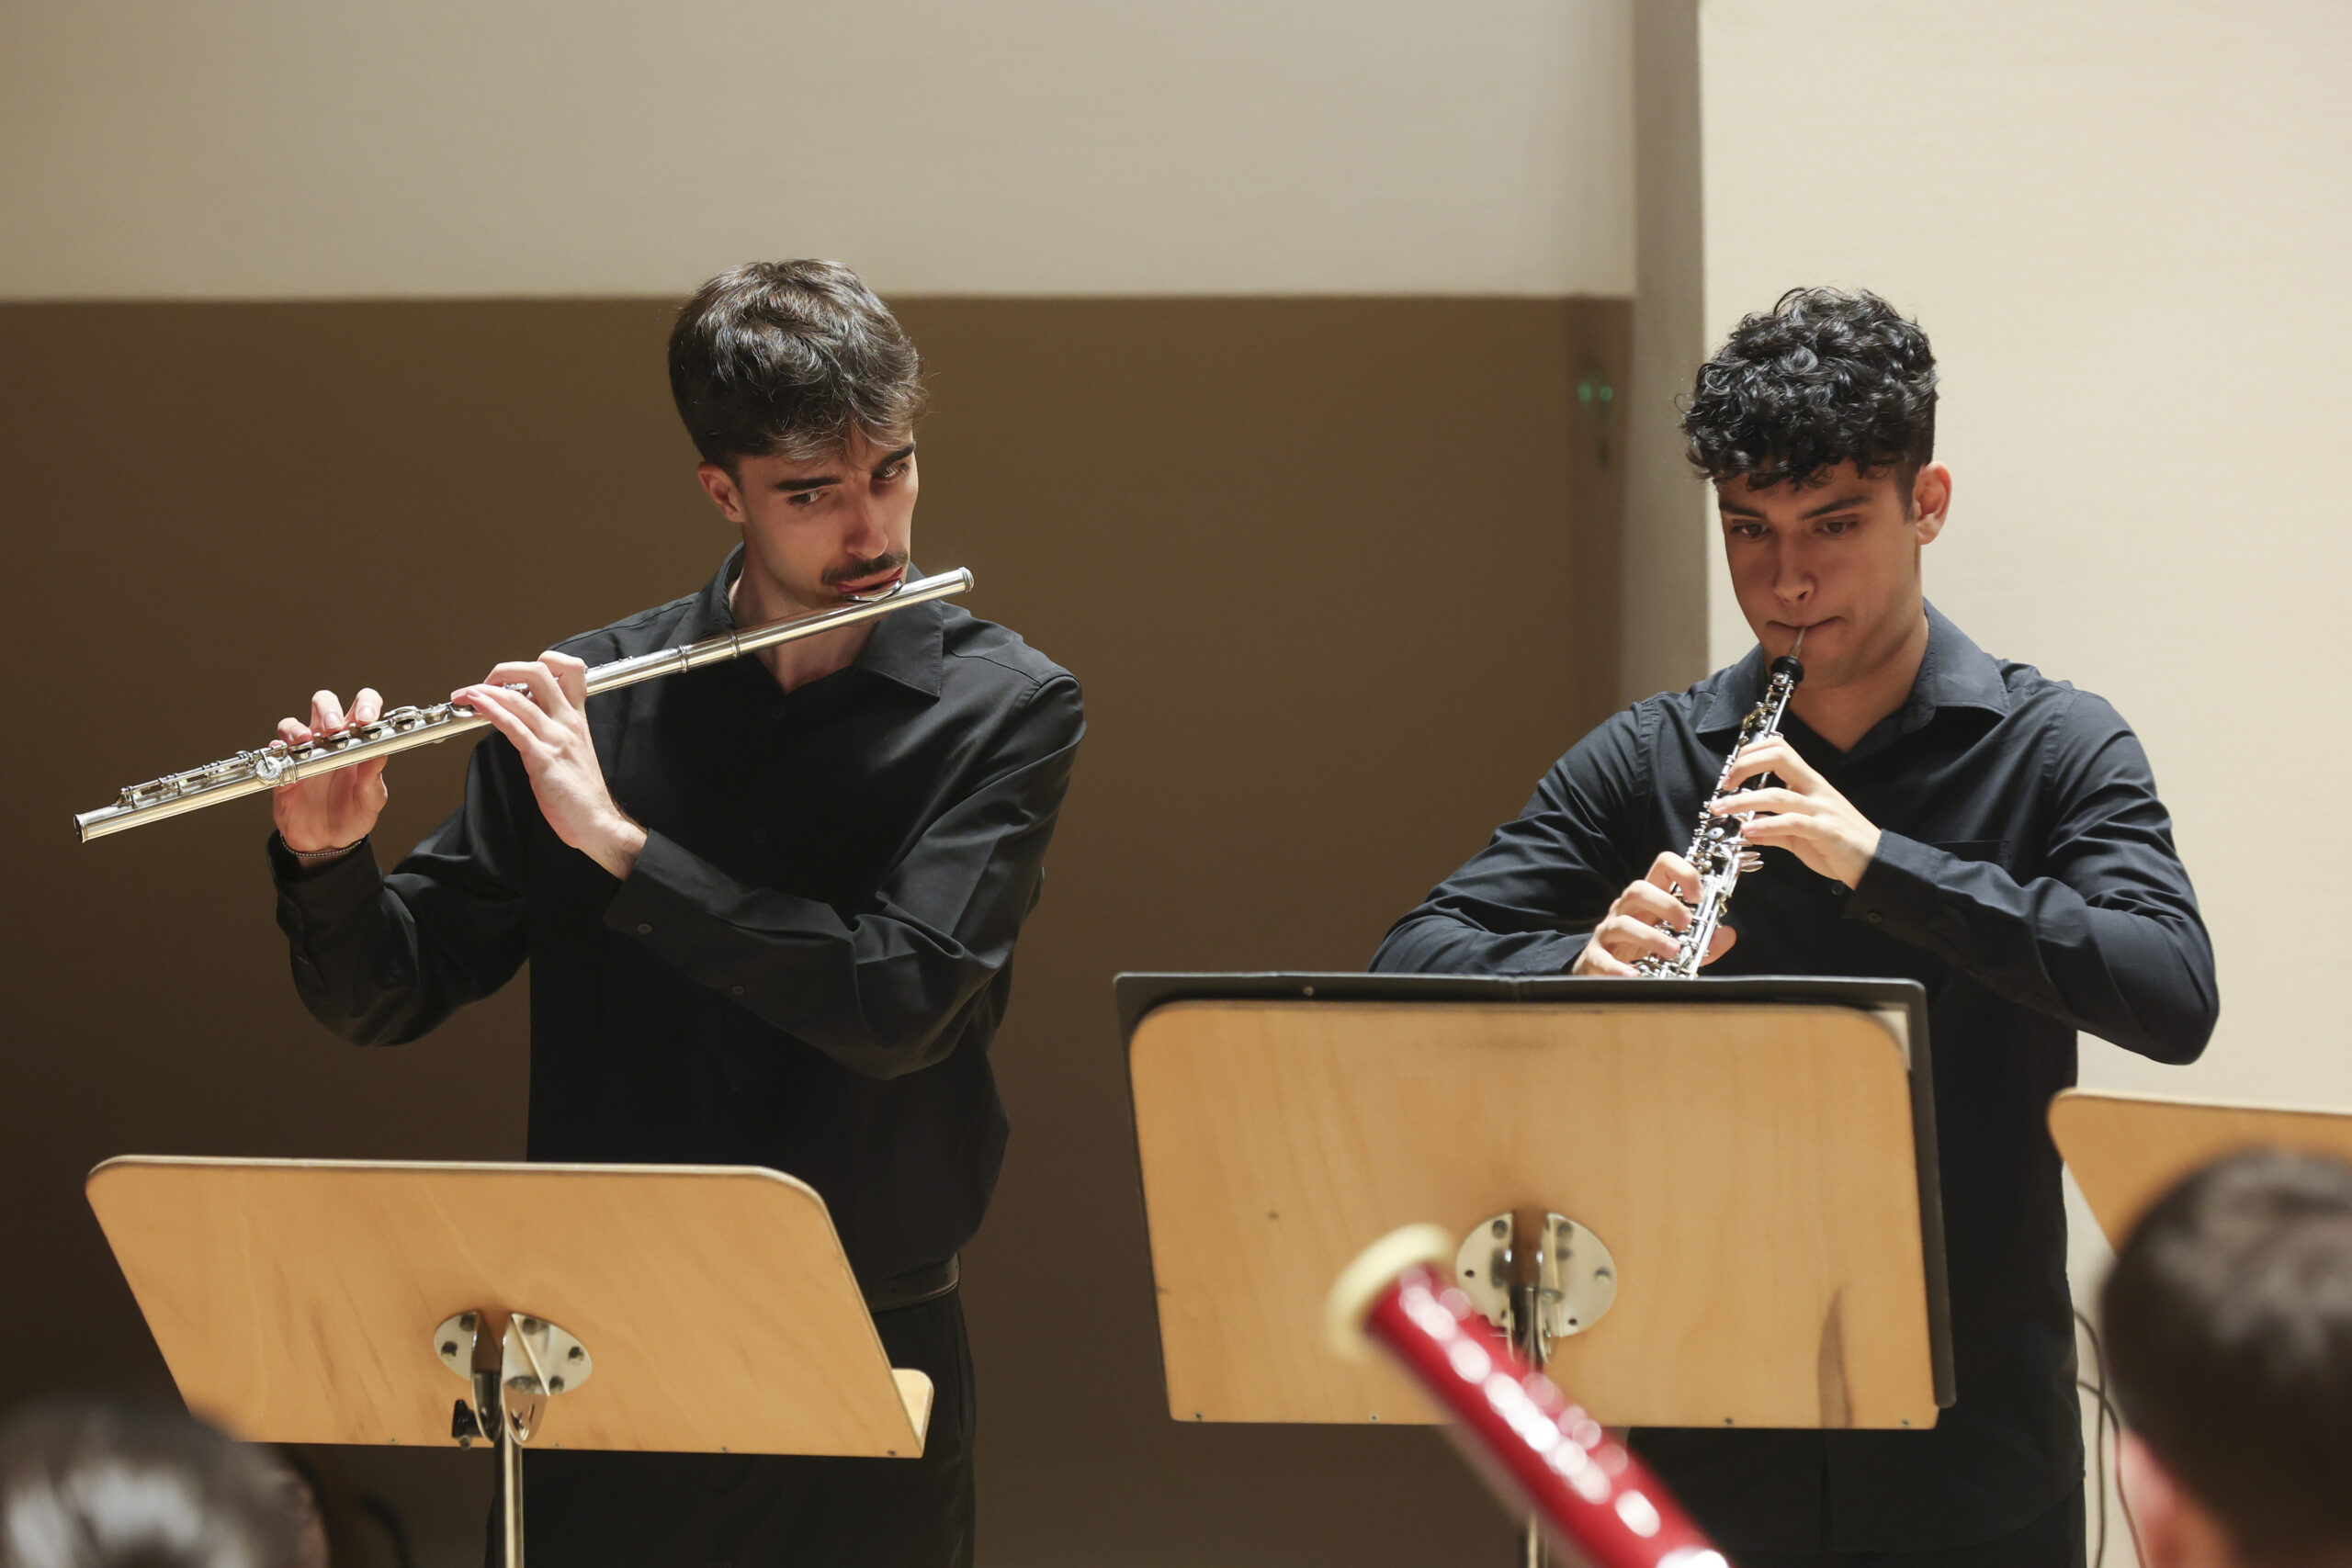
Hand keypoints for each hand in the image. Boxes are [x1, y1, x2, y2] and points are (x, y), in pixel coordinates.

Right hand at [272, 687, 389, 853]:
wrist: (327, 841)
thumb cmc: (353, 815)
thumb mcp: (371, 799)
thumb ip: (374, 778)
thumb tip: (380, 753)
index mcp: (356, 743)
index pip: (362, 708)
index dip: (366, 705)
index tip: (366, 719)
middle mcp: (329, 742)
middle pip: (324, 704)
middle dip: (328, 709)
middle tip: (334, 728)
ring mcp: (305, 753)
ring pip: (293, 724)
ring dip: (298, 728)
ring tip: (307, 741)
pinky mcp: (284, 770)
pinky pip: (276, 752)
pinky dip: (278, 749)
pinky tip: (285, 755)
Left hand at [453, 652, 646, 879]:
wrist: (596, 821)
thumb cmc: (581, 791)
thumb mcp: (573, 748)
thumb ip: (553, 728)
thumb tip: (526, 716)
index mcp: (576, 717)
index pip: (569, 669)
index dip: (540, 662)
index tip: (515, 676)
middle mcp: (568, 721)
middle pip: (539, 672)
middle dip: (504, 670)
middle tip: (484, 682)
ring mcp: (556, 738)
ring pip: (519, 699)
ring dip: (484, 691)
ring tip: (465, 693)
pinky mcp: (543, 759)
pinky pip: (514, 727)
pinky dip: (491, 712)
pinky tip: (476, 707)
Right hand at [1571, 851, 1738, 975]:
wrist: (1604, 974)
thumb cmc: (1642, 954)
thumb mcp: (1679, 946)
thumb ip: (1705, 941)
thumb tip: (1727, 934)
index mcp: (1648, 901)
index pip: (1662, 867)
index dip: (1683, 872)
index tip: (1699, 895)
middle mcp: (1625, 910)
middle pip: (1638, 890)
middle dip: (1666, 904)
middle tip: (1686, 923)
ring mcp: (1608, 932)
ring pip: (1622, 923)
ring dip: (1650, 936)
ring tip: (1672, 952)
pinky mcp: (1594, 957)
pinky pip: (1602, 958)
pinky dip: (1618, 968)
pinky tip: (1636, 975)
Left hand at [1710, 736, 1881, 886]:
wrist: (1874, 863)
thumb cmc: (1838, 844)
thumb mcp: (1799, 834)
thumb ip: (1772, 829)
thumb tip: (1746, 829)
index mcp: (1809, 783)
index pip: (1779, 749)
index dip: (1750, 754)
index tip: (1730, 775)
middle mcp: (1815, 789)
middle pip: (1778, 757)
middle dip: (1744, 766)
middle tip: (1724, 785)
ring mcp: (1821, 809)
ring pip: (1777, 794)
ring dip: (1743, 801)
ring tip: (1721, 810)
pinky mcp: (1825, 830)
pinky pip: (1792, 822)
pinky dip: (1766, 825)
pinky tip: (1748, 830)